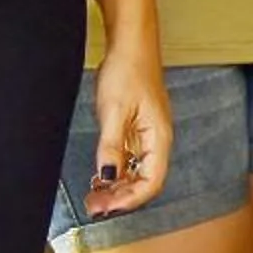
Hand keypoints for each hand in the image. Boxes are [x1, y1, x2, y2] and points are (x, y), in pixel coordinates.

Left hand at [84, 41, 170, 215]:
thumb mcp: (114, 111)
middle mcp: (157, 140)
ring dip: (117, 187)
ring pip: (137, 172)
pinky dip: (116, 171)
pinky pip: (130, 159)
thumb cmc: (128, 71)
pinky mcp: (138, 129)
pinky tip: (99, 176)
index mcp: (158, 137)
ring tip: (93, 196)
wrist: (131, 45)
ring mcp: (148, 135)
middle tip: (93, 206)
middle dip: (120, 197)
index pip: (151, 182)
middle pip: (144, 181)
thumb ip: (111, 146)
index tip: (105, 207)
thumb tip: (107, 177)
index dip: (129, 200)